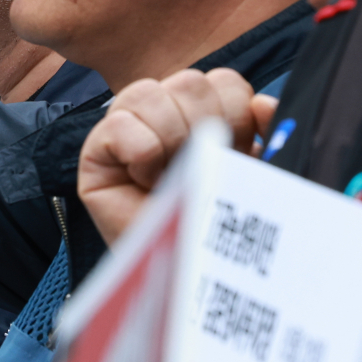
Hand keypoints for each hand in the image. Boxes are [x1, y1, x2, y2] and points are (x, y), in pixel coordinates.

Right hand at [77, 68, 265, 244]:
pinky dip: (140, 152)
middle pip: (190, 82)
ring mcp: (127, 130)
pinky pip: (119, 123)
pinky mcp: (96, 152)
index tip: (238, 154)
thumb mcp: (256, 175)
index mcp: (204, 117)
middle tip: (203, 167)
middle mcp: (164, 116)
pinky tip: (145, 180)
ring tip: (172, 175)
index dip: (238, 113)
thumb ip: (266, 134)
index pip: (223, 82)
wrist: (190, 280)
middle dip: (206, 126)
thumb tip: (264, 104)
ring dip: (171, 137)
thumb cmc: (219, 231)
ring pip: (150, 92)